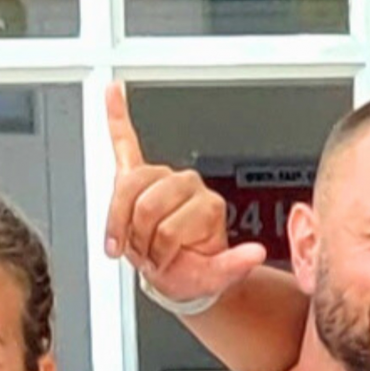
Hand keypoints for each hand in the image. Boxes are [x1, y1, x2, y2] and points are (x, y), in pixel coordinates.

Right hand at [101, 81, 266, 304]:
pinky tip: (113, 93)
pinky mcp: (137, 173)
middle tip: (147, 253)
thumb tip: (256, 252)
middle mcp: (186, 184)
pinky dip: (116, 115)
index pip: (167, 226)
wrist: (178, 271)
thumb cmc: (193, 270)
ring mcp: (161, 178)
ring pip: (125, 189)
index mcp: (207, 205)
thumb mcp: (216, 277)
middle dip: (138, 238)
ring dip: (119, 222)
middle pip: (144, 206)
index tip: (162, 263)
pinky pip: (125, 139)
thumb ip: (235, 266)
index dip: (159, 250)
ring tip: (130, 239)